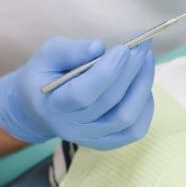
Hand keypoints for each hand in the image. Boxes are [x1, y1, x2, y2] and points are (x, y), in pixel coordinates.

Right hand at [0, 37, 154, 149]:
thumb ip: (71, 50)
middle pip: (110, 101)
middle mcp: (73, 127)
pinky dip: (146, 105)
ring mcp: (91, 138)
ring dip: (142, 85)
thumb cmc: (45, 75)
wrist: (39, 109)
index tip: (123, 48)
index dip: (106, 71)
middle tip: (142, 44)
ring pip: (127, 118)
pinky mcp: (107, 142)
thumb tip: (99, 47)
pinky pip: (135, 130)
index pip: (83, 94)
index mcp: (53, 104)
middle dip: (131, 69)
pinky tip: (143, 83)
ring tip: (145, 58)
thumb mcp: (48, 55)